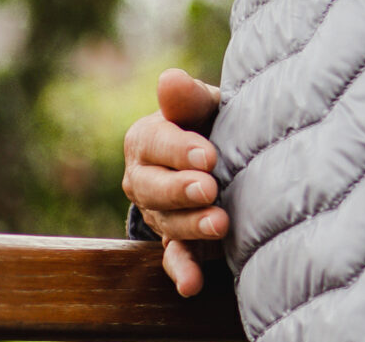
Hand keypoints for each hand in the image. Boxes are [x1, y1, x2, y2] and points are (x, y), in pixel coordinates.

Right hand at [121, 67, 226, 296]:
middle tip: (210, 189)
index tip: (208, 155)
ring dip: (192, 226)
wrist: (222, 153)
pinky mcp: (175, 240)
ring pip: (167, 222)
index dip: (181, 151)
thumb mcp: (203, 105)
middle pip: (155, 188)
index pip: (157, 144)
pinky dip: (182, 271)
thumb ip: (188, 97)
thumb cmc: (211, 121)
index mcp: (145, 140)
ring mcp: (157, 212)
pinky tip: (192, 285)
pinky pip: (174, 257)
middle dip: (182, 190)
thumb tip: (170, 79)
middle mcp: (143, 178)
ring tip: (220, 224)